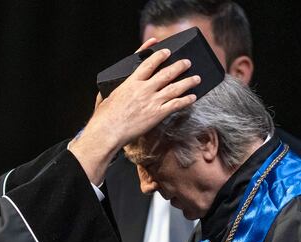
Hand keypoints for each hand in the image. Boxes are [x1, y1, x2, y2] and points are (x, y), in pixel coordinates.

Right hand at [70, 39, 200, 183]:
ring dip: (188, 81)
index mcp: (131, 82)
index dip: (159, 55)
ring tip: (197, 78)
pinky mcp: (157, 114)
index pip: (149, 63)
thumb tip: (105, 90)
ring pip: (175, 87)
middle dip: (179, 66)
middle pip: (166, 73)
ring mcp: (152, 101)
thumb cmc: (103, 118)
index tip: (167, 51)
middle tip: (187, 62)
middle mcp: (144, 89)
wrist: (108, 131)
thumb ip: (109, 91)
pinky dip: (186, 100)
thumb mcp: (104, 98)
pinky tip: (193, 97)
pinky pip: (176, 104)